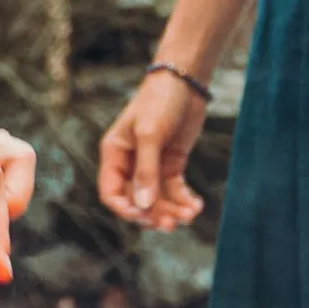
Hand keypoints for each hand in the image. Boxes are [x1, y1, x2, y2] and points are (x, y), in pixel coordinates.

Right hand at [96, 67, 209, 230]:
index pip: (111, 193)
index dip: (125, 209)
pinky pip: (175, 190)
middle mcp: (130, 163)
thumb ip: (146, 171)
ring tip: (191, 214)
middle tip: (173, 224)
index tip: (143, 216)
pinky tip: (196, 205)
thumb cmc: (159, 102)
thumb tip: (144, 206)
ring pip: (158, 199)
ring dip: (173, 210)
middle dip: (154, 214)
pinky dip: (185, 200)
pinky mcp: (171, 163)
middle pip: (137, 201)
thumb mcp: (150, 135)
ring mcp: (152, 165)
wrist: (185, 83)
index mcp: (115, 155)